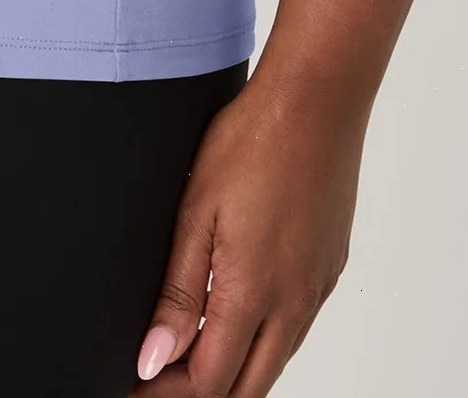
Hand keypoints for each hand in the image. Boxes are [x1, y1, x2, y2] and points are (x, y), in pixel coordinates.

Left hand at [129, 66, 365, 395]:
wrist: (317, 99)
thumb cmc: (253, 141)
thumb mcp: (196, 212)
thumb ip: (177, 293)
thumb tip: (153, 357)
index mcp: (253, 292)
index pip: (209, 381)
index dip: (167, 391)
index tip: (137, 384)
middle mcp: (293, 302)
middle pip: (247, 387)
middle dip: (200, 391)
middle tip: (159, 375)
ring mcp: (317, 287)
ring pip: (276, 361)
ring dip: (234, 369)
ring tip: (189, 349)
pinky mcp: (330, 267)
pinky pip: (297, 328)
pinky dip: (264, 341)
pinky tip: (239, 315)